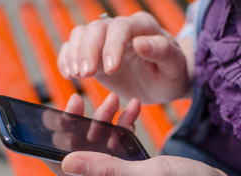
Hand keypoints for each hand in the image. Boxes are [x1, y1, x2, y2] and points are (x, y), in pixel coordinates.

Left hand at [43, 94, 235, 175]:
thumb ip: (106, 169)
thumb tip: (66, 161)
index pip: (66, 171)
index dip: (53, 144)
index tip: (50, 116)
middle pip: (81, 156)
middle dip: (79, 126)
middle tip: (79, 99)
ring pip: (101, 149)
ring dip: (104, 124)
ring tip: (113, 100)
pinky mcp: (136, 175)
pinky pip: (120, 149)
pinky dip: (122, 129)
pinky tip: (132, 112)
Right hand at [57, 12, 191, 103]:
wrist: (164, 82)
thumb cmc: (172, 73)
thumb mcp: (174, 65)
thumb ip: (162, 51)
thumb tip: (140, 43)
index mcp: (143, 27)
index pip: (122, 28)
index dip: (113, 46)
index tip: (111, 69)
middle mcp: (121, 30)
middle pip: (97, 29)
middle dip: (88, 50)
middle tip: (86, 74)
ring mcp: (105, 41)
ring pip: (81, 34)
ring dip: (74, 53)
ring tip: (75, 75)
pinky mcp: (94, 55)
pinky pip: (73, 49)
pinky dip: (66, 59)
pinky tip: (68, 74)